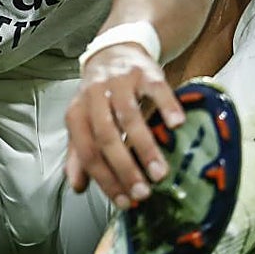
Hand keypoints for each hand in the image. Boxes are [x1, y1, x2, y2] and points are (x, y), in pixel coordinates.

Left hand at [64, 43, 185, 208]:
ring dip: (145, 148)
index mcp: (77, 113)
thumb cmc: (100, 96)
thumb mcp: (85, 122)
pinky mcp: (144, 71)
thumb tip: (77, 187)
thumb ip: (80, 154)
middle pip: (106, 137)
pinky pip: (157, 90)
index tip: (124, 202)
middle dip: (125, 168)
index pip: (87, 152)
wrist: (115, 52)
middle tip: (143, 192)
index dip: (104, 179)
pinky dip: (167, 107)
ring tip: (160, 172)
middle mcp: (95, 96)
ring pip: (130, 117)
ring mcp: (120, 82)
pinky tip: (176, 126)